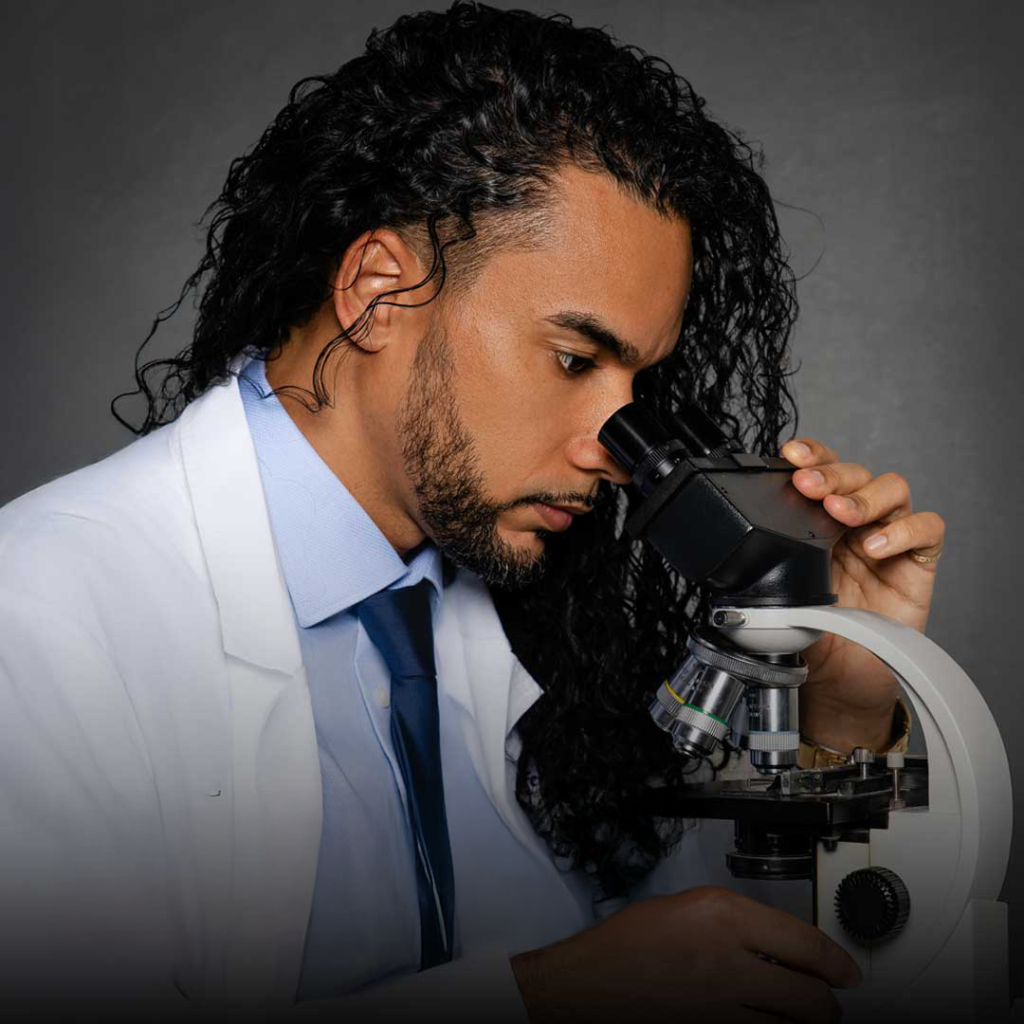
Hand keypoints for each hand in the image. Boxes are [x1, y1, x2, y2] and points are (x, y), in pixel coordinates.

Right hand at [511, 886, 859, 1022]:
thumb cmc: (625, 946)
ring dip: (804, 1022)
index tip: (846, 969)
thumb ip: (733, 920)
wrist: (589, 986)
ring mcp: (722, 1006)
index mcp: (720, 915)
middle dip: (827, 1003)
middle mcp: (728, 960)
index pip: (805, 943)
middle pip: (810, 995)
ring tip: (802, 1016)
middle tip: (830, 1000)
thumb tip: (776, 940)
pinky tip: (766, 1023)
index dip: (837, 961)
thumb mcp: (683, 907)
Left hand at [780, 438, 944, 733]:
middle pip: (854, 473)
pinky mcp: (916, 565)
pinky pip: (927, 529)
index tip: (790, 455)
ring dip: (864, 495)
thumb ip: (761, 575)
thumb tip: (733, 563)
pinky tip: (877, 546)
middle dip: (830, 474)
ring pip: (891, 489)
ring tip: (842, 514)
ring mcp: (887, 541)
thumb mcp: (774, 601)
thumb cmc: (809, 638)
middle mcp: (853, 525)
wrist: (838, 683)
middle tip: (809, 486)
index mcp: (815, 524)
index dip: (810, 456)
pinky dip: (905, 529)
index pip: (818, 472)